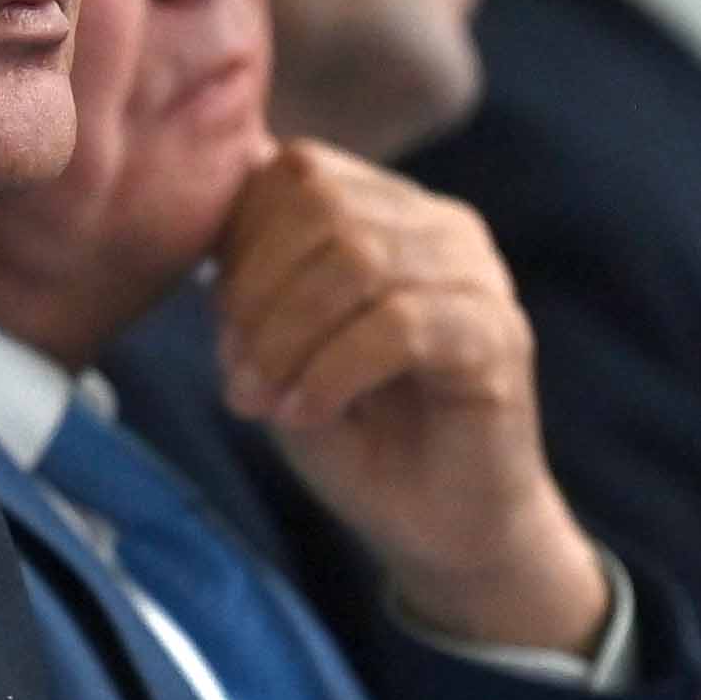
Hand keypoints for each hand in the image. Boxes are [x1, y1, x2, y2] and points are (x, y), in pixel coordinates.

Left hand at [214, 143, 613, 658]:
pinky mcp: (496, 338)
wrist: (440, 528)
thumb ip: (253, 288)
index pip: (300, 170)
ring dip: (287, 336)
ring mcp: (477, 277)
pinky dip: (331, 371)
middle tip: (235, 371)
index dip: (241, 239)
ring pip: (359, 260)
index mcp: (390, 211)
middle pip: (325, 204)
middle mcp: (442, 226)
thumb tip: (204, 243)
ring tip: (259, 401)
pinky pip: (398, 326)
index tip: (219, 324)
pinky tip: (304, 414)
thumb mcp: (283, 350)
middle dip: (258, 289)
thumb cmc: (359, 436)